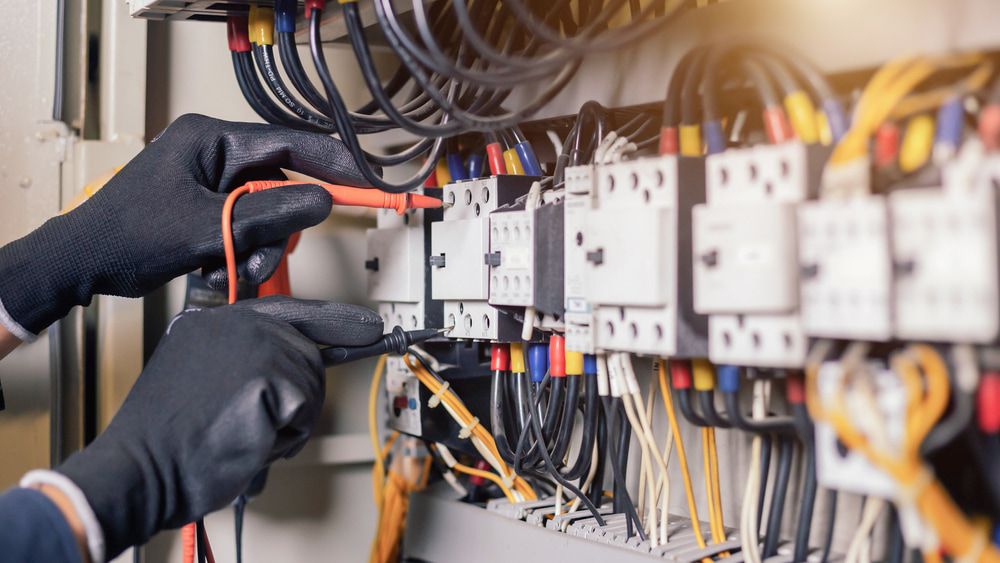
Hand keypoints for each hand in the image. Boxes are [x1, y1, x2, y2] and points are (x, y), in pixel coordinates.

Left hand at [0, 114, 367, 338]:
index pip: (288, 142)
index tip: (365, 182)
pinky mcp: (209, 208)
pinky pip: (247, 228)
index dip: (331, 163)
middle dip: (275, 228)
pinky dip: (241, 254)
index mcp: (210, 138)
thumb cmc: (127, 236)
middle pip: (279, 185)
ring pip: (266, 214)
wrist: (82, 265)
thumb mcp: (206, 228)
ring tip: (229, 269)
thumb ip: (269, 214)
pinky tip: (216, 269)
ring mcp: (211, 182)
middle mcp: (214, 153)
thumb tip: (322, 202)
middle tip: (261, 254)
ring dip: (256, 249)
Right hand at [55, 296, 382, 558]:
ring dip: (287, 421)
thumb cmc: (169, 442)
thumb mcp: (204, 382)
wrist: (141, 469)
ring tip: (241, 432)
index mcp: (211, 320)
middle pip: (306, 351)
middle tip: (260, 425)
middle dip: (297, 396)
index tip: (367, 326)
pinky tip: (249, 438)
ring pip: (310, 381)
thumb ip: (247, 363)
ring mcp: (251, 341)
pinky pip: (306, 407)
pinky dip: (285, 434)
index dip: (332, 321)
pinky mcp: (266, 370)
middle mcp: (232, 321)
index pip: (287, 311)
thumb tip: (304, 362)